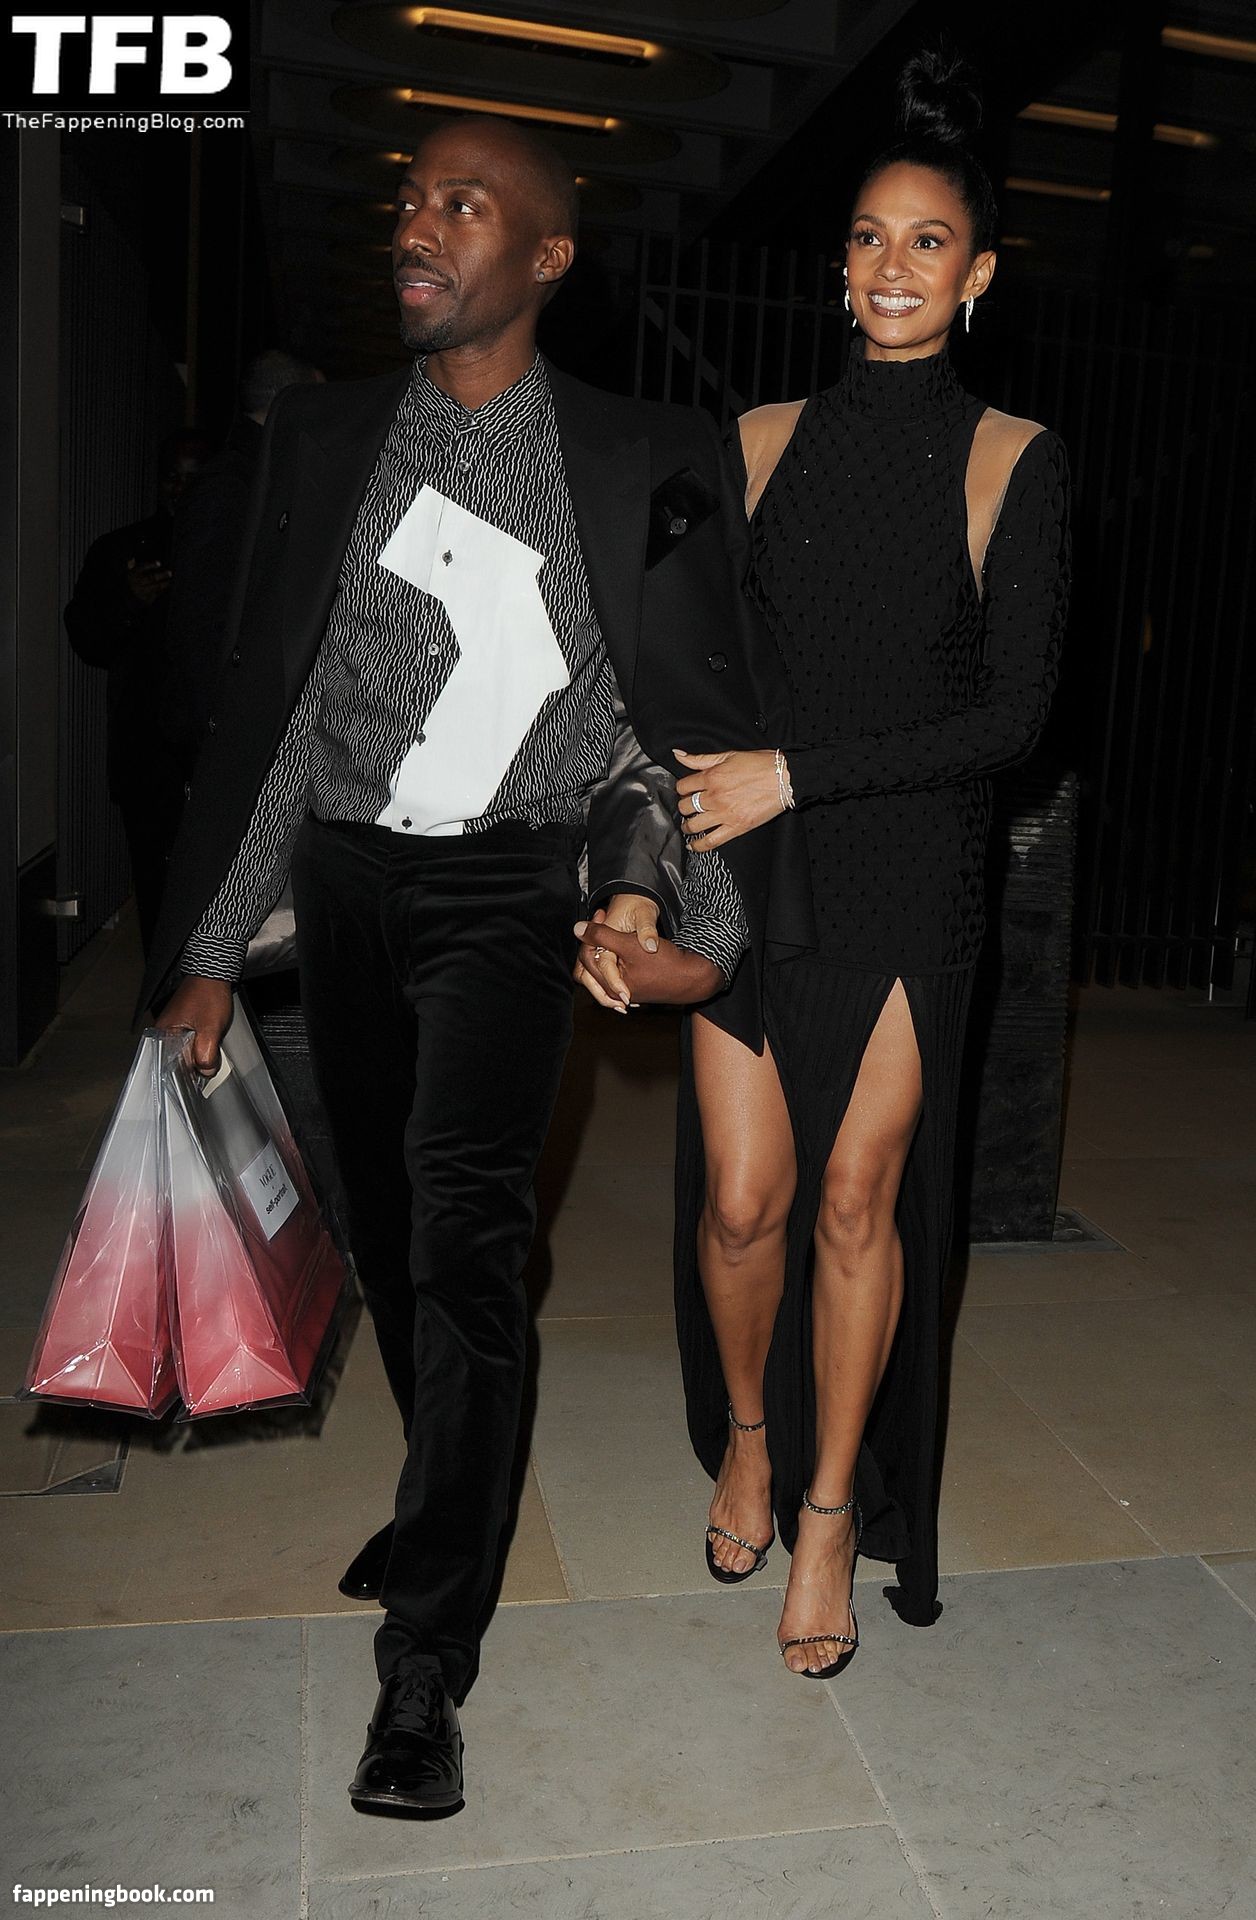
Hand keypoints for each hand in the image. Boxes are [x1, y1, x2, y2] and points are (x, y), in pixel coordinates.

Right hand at [126, 558, 171, 606]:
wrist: (125, 599)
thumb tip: (133, 559)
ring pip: (155, 587)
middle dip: (161, 575)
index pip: (142, 568)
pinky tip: (166, 587)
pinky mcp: (145, 599)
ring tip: (169, 581)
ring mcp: (141, 591)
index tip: (159, 563)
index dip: (151, 565)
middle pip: (151, 578)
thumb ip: (131, 566)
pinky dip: (161, 590)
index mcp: (132, 574)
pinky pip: (155, 594)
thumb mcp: (128, 574)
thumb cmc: (129, 583)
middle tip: (170, 572)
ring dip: (164, 584)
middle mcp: (136, 583)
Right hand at [156, 975, 233, 1074]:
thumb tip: (205, 1071)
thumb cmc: (208, 993)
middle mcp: (165, 1030)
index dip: (184, 1074)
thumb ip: (206, 1053)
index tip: (196, 1079)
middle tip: (208, 1064)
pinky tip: (210, 1043)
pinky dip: (201, 1045)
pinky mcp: (186, 1024)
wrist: (215, 974)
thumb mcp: (210, 1028)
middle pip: (179, 1059)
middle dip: (194, 1064)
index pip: (168, 1064)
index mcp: (163, 1033)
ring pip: (187, 1051)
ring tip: (210, 1049)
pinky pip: (192, 1042)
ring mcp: (175, 1027)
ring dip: (199, 1054)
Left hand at [573, 892, 659, 1011]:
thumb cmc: (665, 963)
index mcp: (608, 984)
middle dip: (596, 939)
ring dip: (605, 945)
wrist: (692, 976)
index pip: (585, 957)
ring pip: (603, 965)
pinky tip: (624, 941)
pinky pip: (615, 969)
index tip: (600, 916)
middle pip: (592, 962)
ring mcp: (623, 991)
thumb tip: (577, 929)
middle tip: (605, 918)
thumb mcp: (630, 945)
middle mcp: (612, 992)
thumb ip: (601, 936)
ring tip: (615, 929)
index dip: (590, 933)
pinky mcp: (632, 987)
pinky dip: (616, 954)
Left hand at [674, 748, 782, 848]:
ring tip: (689, 826)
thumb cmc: (761, 765)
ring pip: (693, 825)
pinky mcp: (736, 827)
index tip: (686, 791)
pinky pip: (711, 841)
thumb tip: (678, 754)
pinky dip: (699, 846)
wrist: (784, 778)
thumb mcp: (728, 755)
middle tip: (689, 808)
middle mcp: (715, 796)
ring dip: (687, 826)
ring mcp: (724, 814)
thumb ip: (700, 759)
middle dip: (684, 807)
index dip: (682, 789)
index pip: (683, 786)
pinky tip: (694, 845)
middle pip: (685, 806)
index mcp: (712, 777)